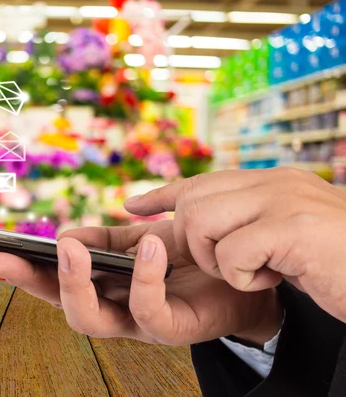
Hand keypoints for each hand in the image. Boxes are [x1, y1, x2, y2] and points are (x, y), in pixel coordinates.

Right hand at [0, 221, 281, 345]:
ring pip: (92, 319)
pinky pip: (148, 311)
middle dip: (31, 282)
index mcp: (105, 286)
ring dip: (76, 282)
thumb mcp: (143, 240)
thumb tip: (68, 233)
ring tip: (72, 246)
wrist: (251, 278)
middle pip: (60, 306)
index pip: (54, 282)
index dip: (22, 270)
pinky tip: (147, 244)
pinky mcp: (174, 329)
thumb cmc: (193, 258)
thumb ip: (110, 238)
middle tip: (9, 256)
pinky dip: (143, 278)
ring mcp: (141, 324)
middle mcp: (115, 310)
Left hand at [124, 168, 345, 322]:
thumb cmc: (332, 262)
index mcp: (269, 181)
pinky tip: (277, 277)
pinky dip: (245, 277)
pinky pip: (232, 253)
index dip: (162, 193)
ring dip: (218, 260)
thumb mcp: (282, 235)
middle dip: (195, 243)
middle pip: (193, 203)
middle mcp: (273, 181)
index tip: (133, 205)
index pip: (201, 180)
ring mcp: (283, 199)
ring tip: (255, 270)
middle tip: (232, 262)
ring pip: (202, 223)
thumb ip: (244, 221)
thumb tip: (190, 221)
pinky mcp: (292, 227)